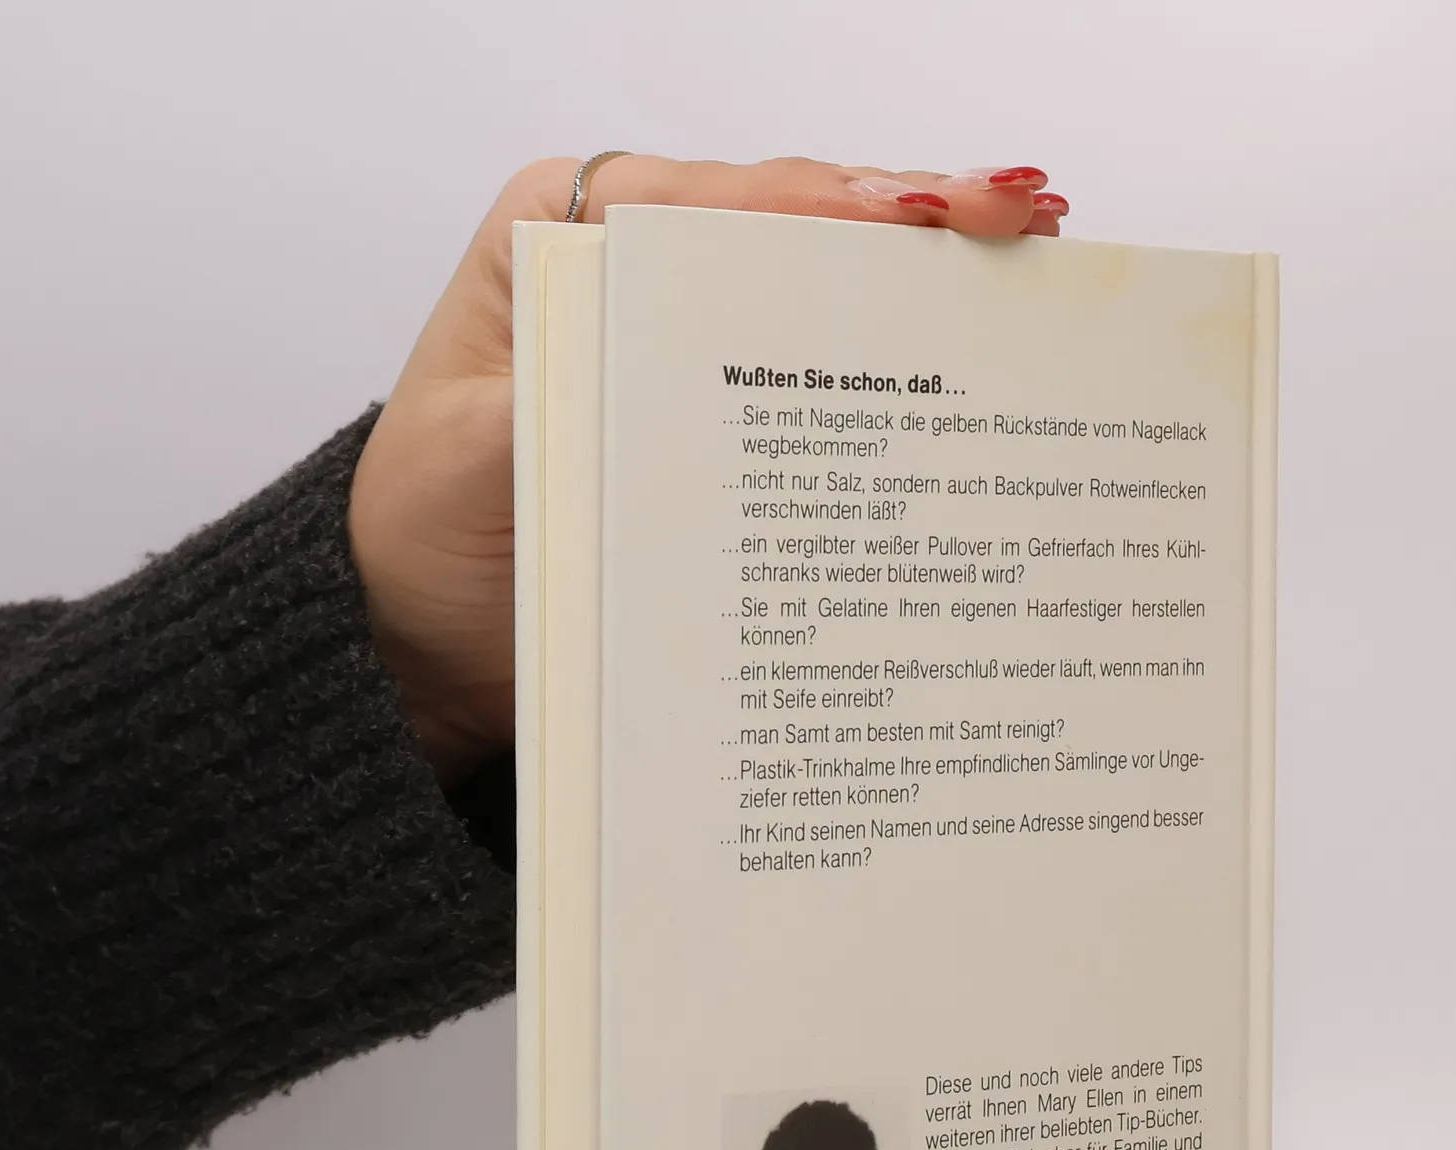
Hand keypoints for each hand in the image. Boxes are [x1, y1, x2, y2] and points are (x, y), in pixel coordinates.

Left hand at [349, 155, 1068, 787]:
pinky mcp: (721, 416)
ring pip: (819, 287)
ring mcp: (687, 338)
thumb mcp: (469, 464)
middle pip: (789, 224)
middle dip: (910, 216)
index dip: (829, 203)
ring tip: (1028, 255)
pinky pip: (816, 375)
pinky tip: (970, 348)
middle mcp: (633, 267)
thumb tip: (650, 364)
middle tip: (1017, 215)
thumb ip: (553, 405)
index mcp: (560, 237)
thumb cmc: (428, 542)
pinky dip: (895, 362)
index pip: (714, 201)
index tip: (924, 215)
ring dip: (923, 277)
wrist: (427, 642)